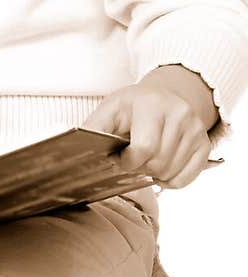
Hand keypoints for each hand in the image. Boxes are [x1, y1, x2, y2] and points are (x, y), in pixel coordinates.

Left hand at [81, 83, 211, 188]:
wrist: (163, 96)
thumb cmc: (131, 107)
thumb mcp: (108, 110)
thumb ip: (92, 129)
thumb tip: (72, 149)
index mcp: (151, 104)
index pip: (144, 148)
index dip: (128, 162)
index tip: (120, 159)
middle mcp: (179, 113)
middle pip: (158, 163)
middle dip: (140, 168)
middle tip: (132, 160)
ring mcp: (195, 128)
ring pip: (171, 173)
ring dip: (153, 175)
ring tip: (145, 161)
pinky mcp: (204, 143)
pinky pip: (187, 178)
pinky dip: (171, 180)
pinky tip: (160, 168)